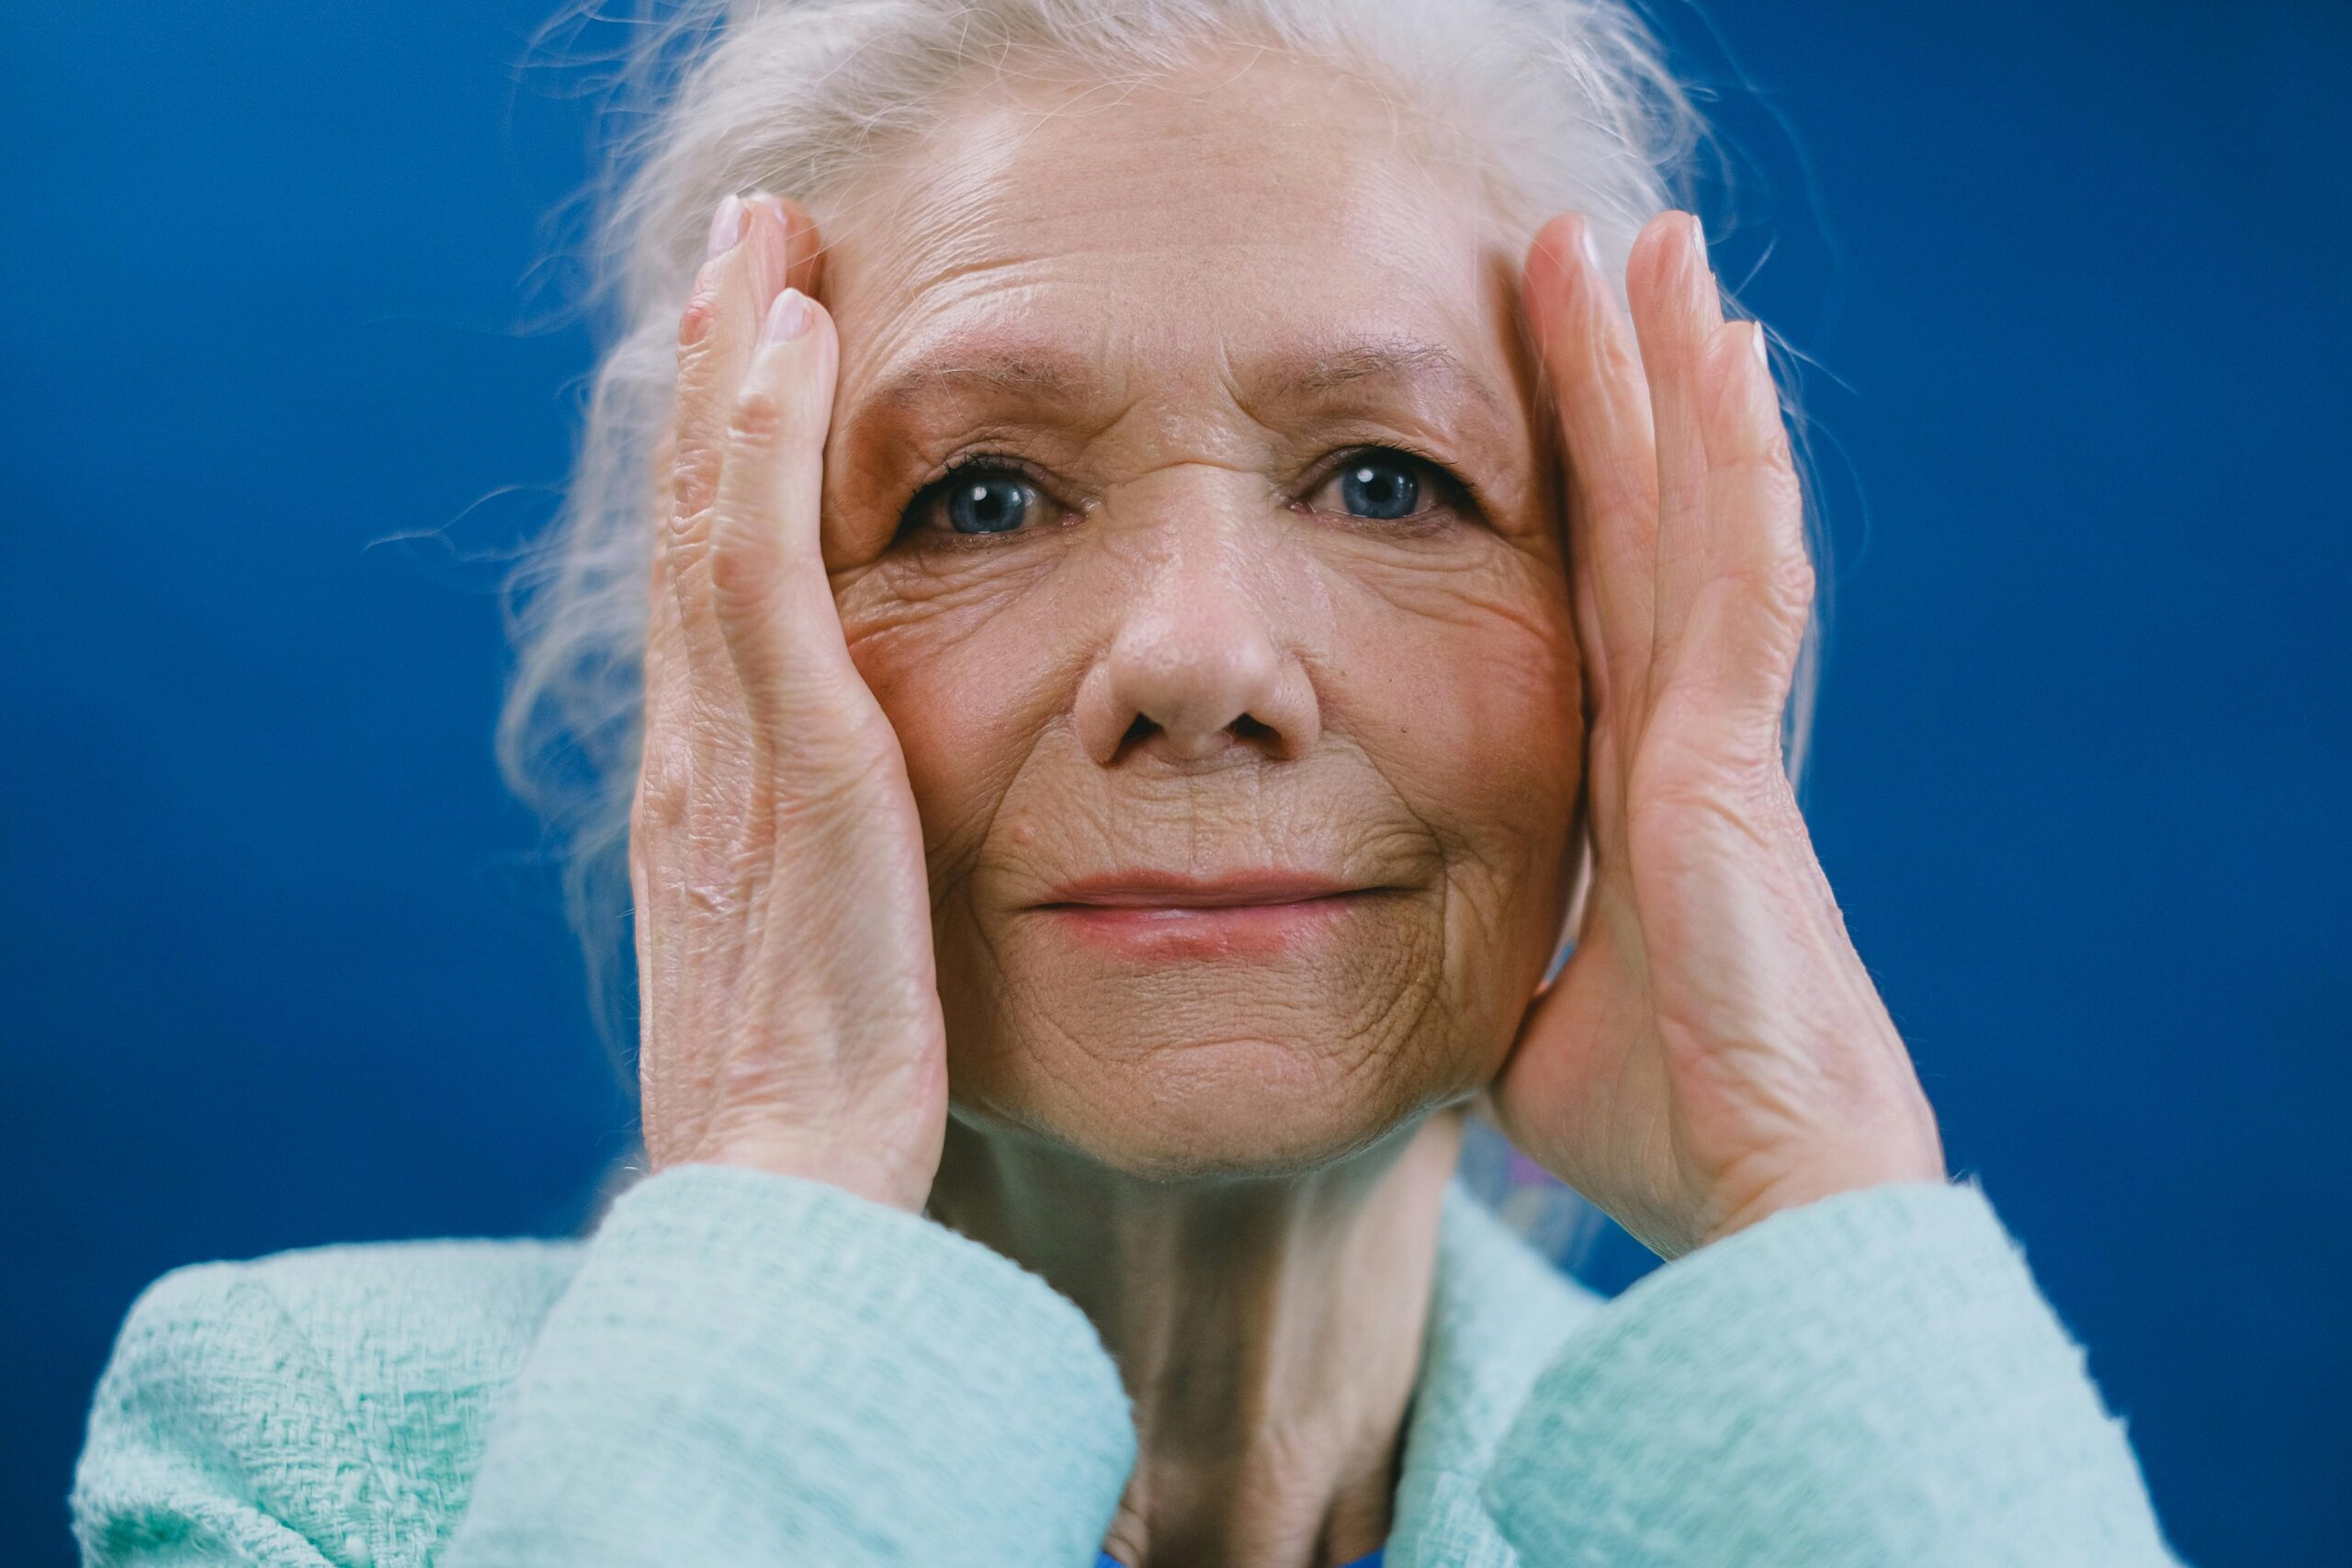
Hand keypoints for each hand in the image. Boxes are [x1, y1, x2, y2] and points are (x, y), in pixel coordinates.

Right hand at [630, 193, 946, 1211]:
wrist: (783, 1200)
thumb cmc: (822, 1102)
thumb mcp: (821, 954)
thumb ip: (826, 862)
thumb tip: (864, 828)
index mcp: (707, 792)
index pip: (707, 584)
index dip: (720, 455)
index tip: (754, 345)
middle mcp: (696, 752)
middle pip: (690, 520)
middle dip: (714, 368)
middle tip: (744, 239)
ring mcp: (727, 753)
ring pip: (709, 516)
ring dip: (733, 363)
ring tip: (759, 238)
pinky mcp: (791, 769)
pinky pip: (760, 575)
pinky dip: (761, 451)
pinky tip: (789, 348)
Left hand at [1489, 210, 1945, 1259]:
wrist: (1757, 1197)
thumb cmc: (1663, 1125)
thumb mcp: (1525, 1016)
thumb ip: (1490, 960)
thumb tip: (1408, 976)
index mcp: (1625, 782)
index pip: (1589, 590)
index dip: (1575, 479)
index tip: (1545, 375)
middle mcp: (1674, 732)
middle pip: (1639, 519)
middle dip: (1618, 385)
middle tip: (1591, 251)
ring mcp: (1713, 734)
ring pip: (1696, 515)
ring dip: (1676, 378)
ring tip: (1655, 246)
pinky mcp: (1733, 758)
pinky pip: (1737, 579)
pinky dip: (1734, 464)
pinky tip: (1723, 355)